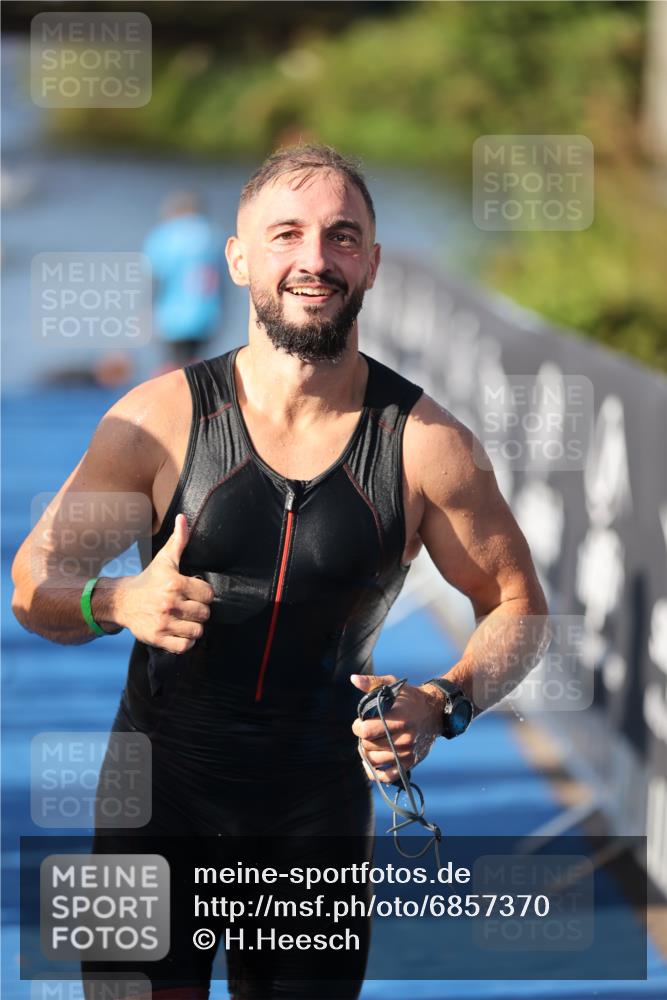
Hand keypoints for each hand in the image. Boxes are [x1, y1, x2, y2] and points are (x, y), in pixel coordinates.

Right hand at [116, 514, 213, 652]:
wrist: (122, 601)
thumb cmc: (149, 580)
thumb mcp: (164, 559)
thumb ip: (178, 540)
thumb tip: (184, 517)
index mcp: (174, 583)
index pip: (208, 594)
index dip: (204, 594)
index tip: (195, 593)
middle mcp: (169, 603)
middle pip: (204, 614)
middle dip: (199, 611)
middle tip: (189, 607)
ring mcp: (163, 622)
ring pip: (197, 631)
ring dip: (193, 627)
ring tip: (185, 620)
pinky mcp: (157, 638)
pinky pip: (184, 646)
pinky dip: (185, 642)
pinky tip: (180, 632)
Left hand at [350, 673, 443, 782]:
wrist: (436, 712)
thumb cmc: (410, 698)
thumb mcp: (394, 686)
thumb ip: (372, 683)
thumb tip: (353, 679)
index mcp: (398, 717)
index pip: (366, 730)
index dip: (357, 727)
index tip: (359, 722)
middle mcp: (404, 736)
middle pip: (368, 745)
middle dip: (362, 738)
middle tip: (366, 731)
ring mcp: (408, 751)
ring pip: (375, 760)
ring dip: (367, 752)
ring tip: (370, 742)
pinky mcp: (411, 762)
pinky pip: (388, 776)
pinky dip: (376, 773)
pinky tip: (371, 763)